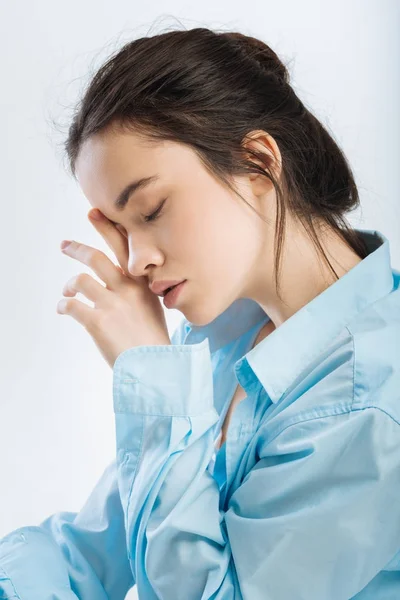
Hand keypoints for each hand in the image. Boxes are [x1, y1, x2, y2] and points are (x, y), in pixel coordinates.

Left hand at [56, 208, 170, 368]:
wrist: (155, 367)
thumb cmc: (153, 339)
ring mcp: (112, 304)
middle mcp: (126, 289)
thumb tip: (122, 281)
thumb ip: (138, 290)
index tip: (95, 213)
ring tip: (67, 291)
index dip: (108, 227)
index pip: (124, 247)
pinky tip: (65, 309)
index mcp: (141, 283)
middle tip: (64, 245)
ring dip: (69, 284)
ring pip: (80, 279)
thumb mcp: (153, 306)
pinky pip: (71, 304)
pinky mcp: (97, 321)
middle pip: (96, 257)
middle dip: (76, 248)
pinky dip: (64, 305)